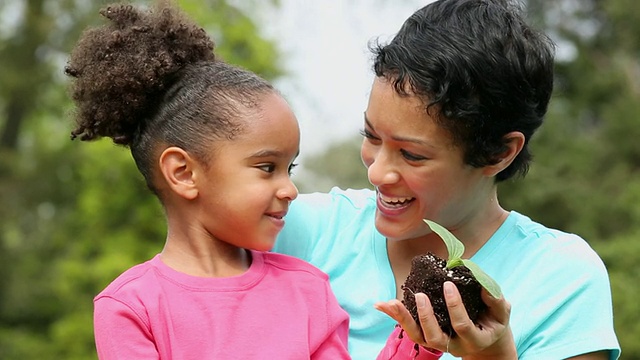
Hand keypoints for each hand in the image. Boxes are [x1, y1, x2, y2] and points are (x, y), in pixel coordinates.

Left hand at [374, 281, 515, 359]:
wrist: (487, 343)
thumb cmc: (493, 323)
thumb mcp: (501, 314)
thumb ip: (496, 300)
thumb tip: (483, 283)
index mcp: (474, 339)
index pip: (462, 326)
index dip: (455, 306)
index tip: (448, 284)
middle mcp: (454, 346)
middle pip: (435, 338)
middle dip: (426, 317)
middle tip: (420, 295)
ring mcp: (438, 343)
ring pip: (418, 336)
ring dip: (403, 318)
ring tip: (390, 302)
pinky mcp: (427, 337)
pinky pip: (410, 329)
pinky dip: (395, 316)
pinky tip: (381, 304)